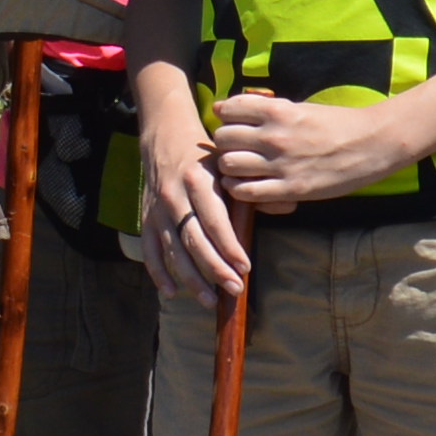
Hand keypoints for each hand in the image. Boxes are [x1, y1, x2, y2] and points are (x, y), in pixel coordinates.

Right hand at [137, 127, 250, 305]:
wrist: (165, 136)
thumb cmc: (206, 155)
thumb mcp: (231, 164)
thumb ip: (255, 188)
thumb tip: (288, 206)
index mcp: (197, 181)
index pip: (214, 221)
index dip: (229, 246)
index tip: (245, 268)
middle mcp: (174, 196)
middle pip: (193, 240)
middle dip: (214, 268)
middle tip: (234, 289)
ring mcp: (157, 209)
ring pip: (172, 250)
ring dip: (191, 278)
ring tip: (210, 300)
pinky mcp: (146, 217)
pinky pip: (150, 250)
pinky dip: (157, 273)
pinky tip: (170, 292)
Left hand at [207, 83, 419, 212]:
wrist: (372, 144)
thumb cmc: (336, 123)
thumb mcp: (299, 107)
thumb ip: (264, 108)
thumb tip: (223, 106)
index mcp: (278, 111)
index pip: (228, 110)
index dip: (226, 117)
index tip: (234, 123)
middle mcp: (275, 136)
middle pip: (222, 138)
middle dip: (225, 143)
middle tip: (235, 148)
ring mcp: (281, 164)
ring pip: (228, 165)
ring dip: (229, 167)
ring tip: (240, 168)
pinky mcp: (290, 189)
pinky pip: (246, 192)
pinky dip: (239, 190)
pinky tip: (247, 185)